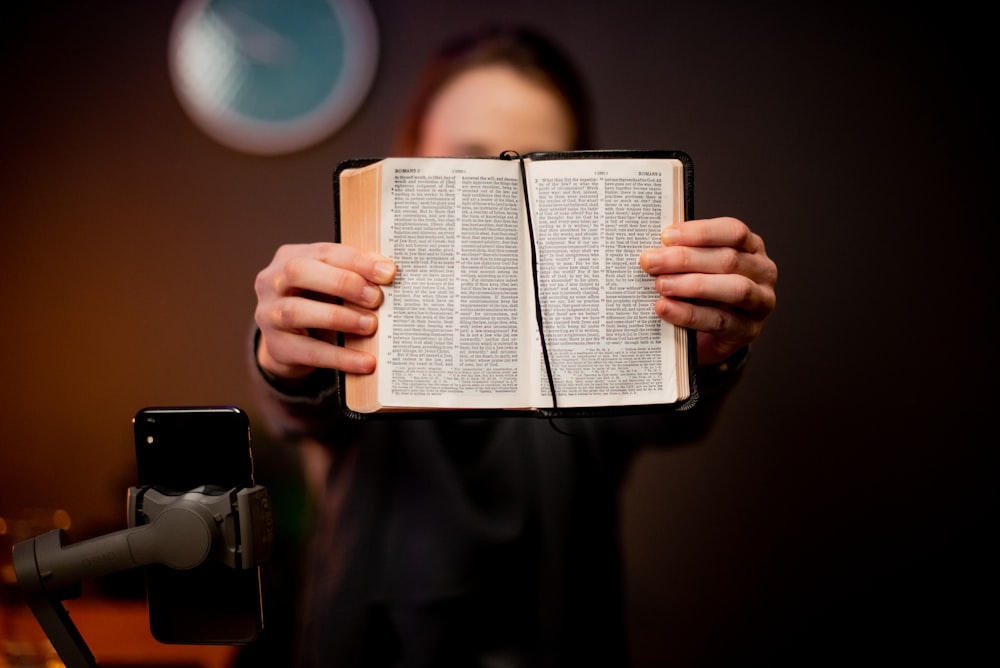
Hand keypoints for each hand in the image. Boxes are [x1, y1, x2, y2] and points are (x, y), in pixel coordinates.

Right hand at [254, 242, 396, 379]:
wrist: (288, 342)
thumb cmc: (316, 303)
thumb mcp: (329, 284)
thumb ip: (352, 276)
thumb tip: (389, 276)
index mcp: (289, 257)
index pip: (323, 252)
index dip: (356, 260)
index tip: (388, 272)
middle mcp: (272, 282)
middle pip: (299, 272)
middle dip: (342, 282)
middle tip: (375, 297)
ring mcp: (268, 314)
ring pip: (296, 311)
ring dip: (339, 317)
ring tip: (370, 325)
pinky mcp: (276, 346)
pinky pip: (309, 351)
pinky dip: (341, 357)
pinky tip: (366, 362)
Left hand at [639, 217, 776, 365]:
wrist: (712, 337)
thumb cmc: (706, 294)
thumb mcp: (701, 268)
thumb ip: (686, 255)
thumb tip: (654, 247)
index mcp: (752, 248)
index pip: (733, 231)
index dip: (700, 232)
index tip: (666, 236)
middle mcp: (762, 272)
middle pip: (728, 260)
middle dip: (685, 259)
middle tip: (650, 261)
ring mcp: (759, 303)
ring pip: (733, 289)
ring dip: (692, 285)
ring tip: (660, 285)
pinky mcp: (747, 331)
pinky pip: (719, 321)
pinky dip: (689, 314)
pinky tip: (666, 308)